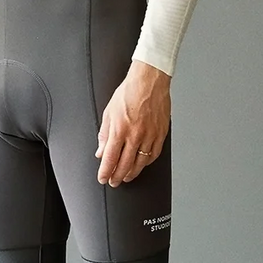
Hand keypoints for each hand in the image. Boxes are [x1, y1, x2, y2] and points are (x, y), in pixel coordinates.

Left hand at [96, 60, 170, 186]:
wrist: (149, 81)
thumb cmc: (129, 92)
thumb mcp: (109, 112)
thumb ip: (104, 134)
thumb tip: (101, 151)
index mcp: (120, 129)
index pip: (110, 158)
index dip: (105, 172)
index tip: (103, 178)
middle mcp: (135, 135)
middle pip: (125, 165)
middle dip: (117, 177)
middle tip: (114, 181)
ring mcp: (150, 136)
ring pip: (140, 163)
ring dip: (132, 173)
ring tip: (126, 177)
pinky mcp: (161, 134)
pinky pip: (154, 155)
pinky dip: (146, 163)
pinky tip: (141, 165)